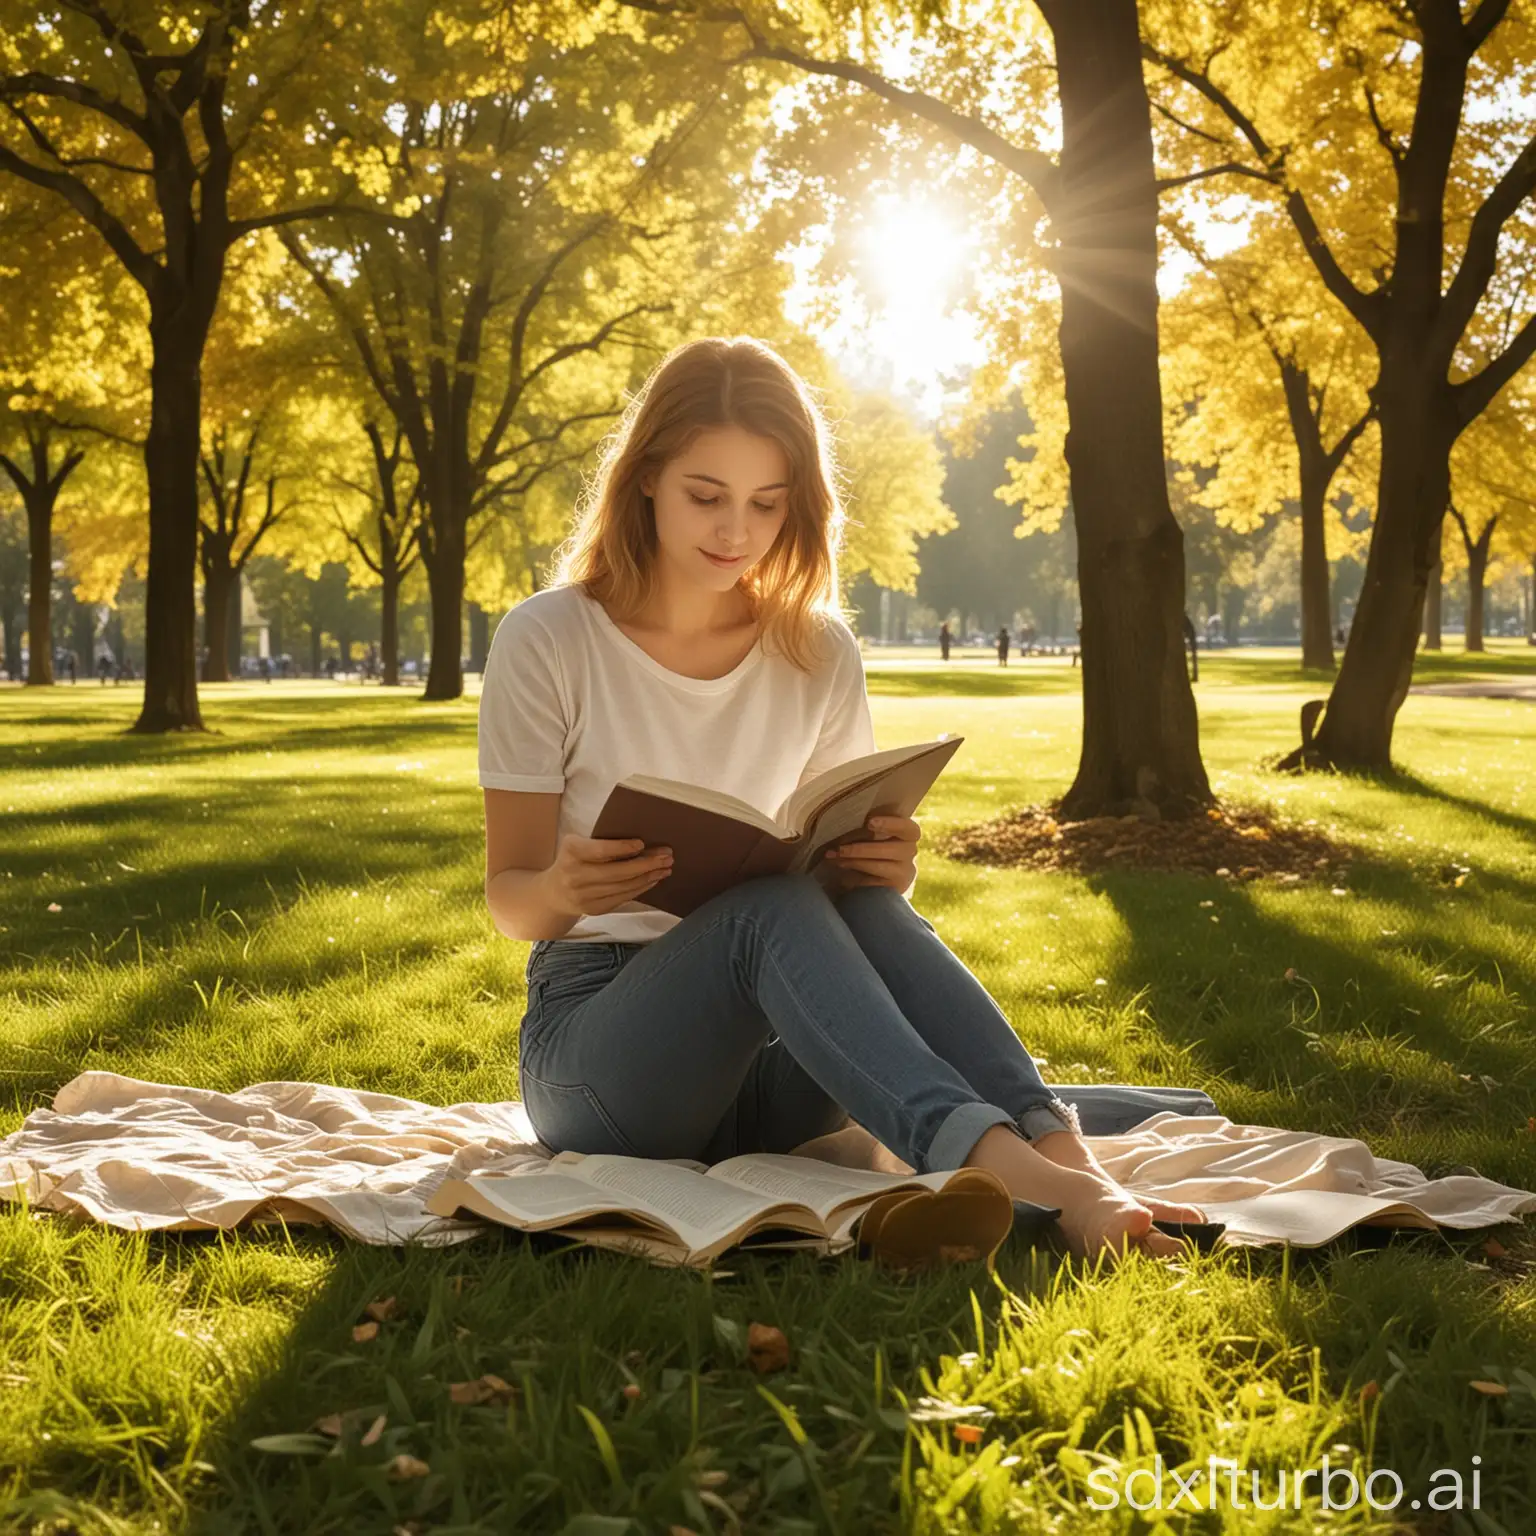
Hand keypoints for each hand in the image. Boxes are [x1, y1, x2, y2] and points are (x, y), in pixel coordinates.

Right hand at [541, 834, 673, 917]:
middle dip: (647, 864)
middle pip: (618, 871)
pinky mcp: (594, 909)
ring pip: (624, 886)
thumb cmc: (572, 861)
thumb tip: (643, 842)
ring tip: (666, 867)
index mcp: (572, 852)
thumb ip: (600, 843)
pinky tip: (653, 879)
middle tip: (667, 856)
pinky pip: (623, 897)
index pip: (600, 851)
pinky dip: (641, 888)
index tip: (642, 844)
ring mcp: (585, 896)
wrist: (553, 894)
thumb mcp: (577, 845)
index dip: (622, 848)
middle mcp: (576, 876)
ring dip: (649, 876)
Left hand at [822, 814, 919, 892]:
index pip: (909, 829)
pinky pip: (875, 884)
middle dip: (864, 849)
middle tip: (841, 848)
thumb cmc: (869, 848)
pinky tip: (843, 876)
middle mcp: (910, 853)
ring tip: (837, 859)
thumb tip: (841, 826)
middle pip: (895, 850)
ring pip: (884, 867)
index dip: (891, 824)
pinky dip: (857, 879)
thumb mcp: (870, 836)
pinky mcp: (894, 890)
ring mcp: (904, 873)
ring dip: (857, 862)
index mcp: (907, 835)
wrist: (874, 880)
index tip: (869, 822)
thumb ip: (864, 830)